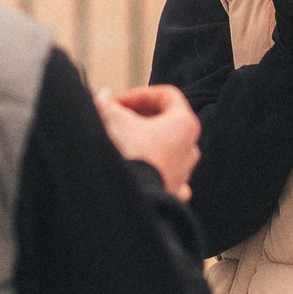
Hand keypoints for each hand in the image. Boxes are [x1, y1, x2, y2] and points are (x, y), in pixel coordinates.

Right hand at [98, 83, 200, 200]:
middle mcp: (190, 146)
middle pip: (167, 121)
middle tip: (116, 118)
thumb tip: (102, 97)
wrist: (133, 198)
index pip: (167, 96)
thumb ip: (108, 105)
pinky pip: (164, 173)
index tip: (117, 103)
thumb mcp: (114, 121)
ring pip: (165, 147)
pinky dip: (150, 167)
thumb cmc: (130, 154)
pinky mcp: (174, 190)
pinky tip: (134, 169)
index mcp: (185, 123)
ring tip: (119, 141)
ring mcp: (184, 171)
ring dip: (143, 141)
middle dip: (139, 117)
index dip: (139, 95)